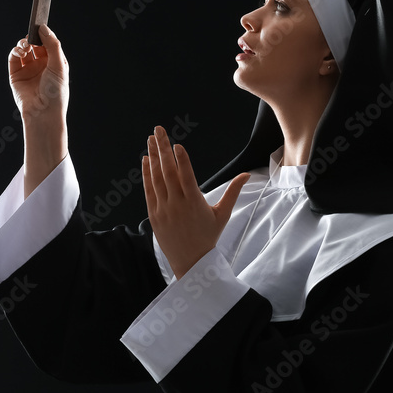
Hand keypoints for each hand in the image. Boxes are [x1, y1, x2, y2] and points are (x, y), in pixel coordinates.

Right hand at [8, 25, 68, 197]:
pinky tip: (20, 49)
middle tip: (31, 31)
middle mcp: (41, 66)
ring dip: (23, 43)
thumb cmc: (55, 92)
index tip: (40, 24)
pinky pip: (14, 58)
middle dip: (33, 37)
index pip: (49, 43)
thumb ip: (52, 45)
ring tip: (25, 45)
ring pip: (23, 50)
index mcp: (55, 63)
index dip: (44, 34)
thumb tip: (44, 28)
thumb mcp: (59, 66)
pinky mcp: (16, 75)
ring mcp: (28, 70)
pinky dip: (15, 51)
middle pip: (35, 45)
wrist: (43, 113)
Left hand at [143, 126, 250, 278]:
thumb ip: (233, 191)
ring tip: (151, 139)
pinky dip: (146, 174)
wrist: (191, 262)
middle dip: (163, 149)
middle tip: (159, 130)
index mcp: (195, 203)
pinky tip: (146, 160)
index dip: (181, 160)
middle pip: (168, 172)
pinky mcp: (153, 214)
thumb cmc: (209, 236)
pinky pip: (148, 190)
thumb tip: (247, 174)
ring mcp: (163, 209)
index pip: (186, 176)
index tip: (177, 144)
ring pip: (156, 178)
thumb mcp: (223, 214)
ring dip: (153, 157)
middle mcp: (177, 204)